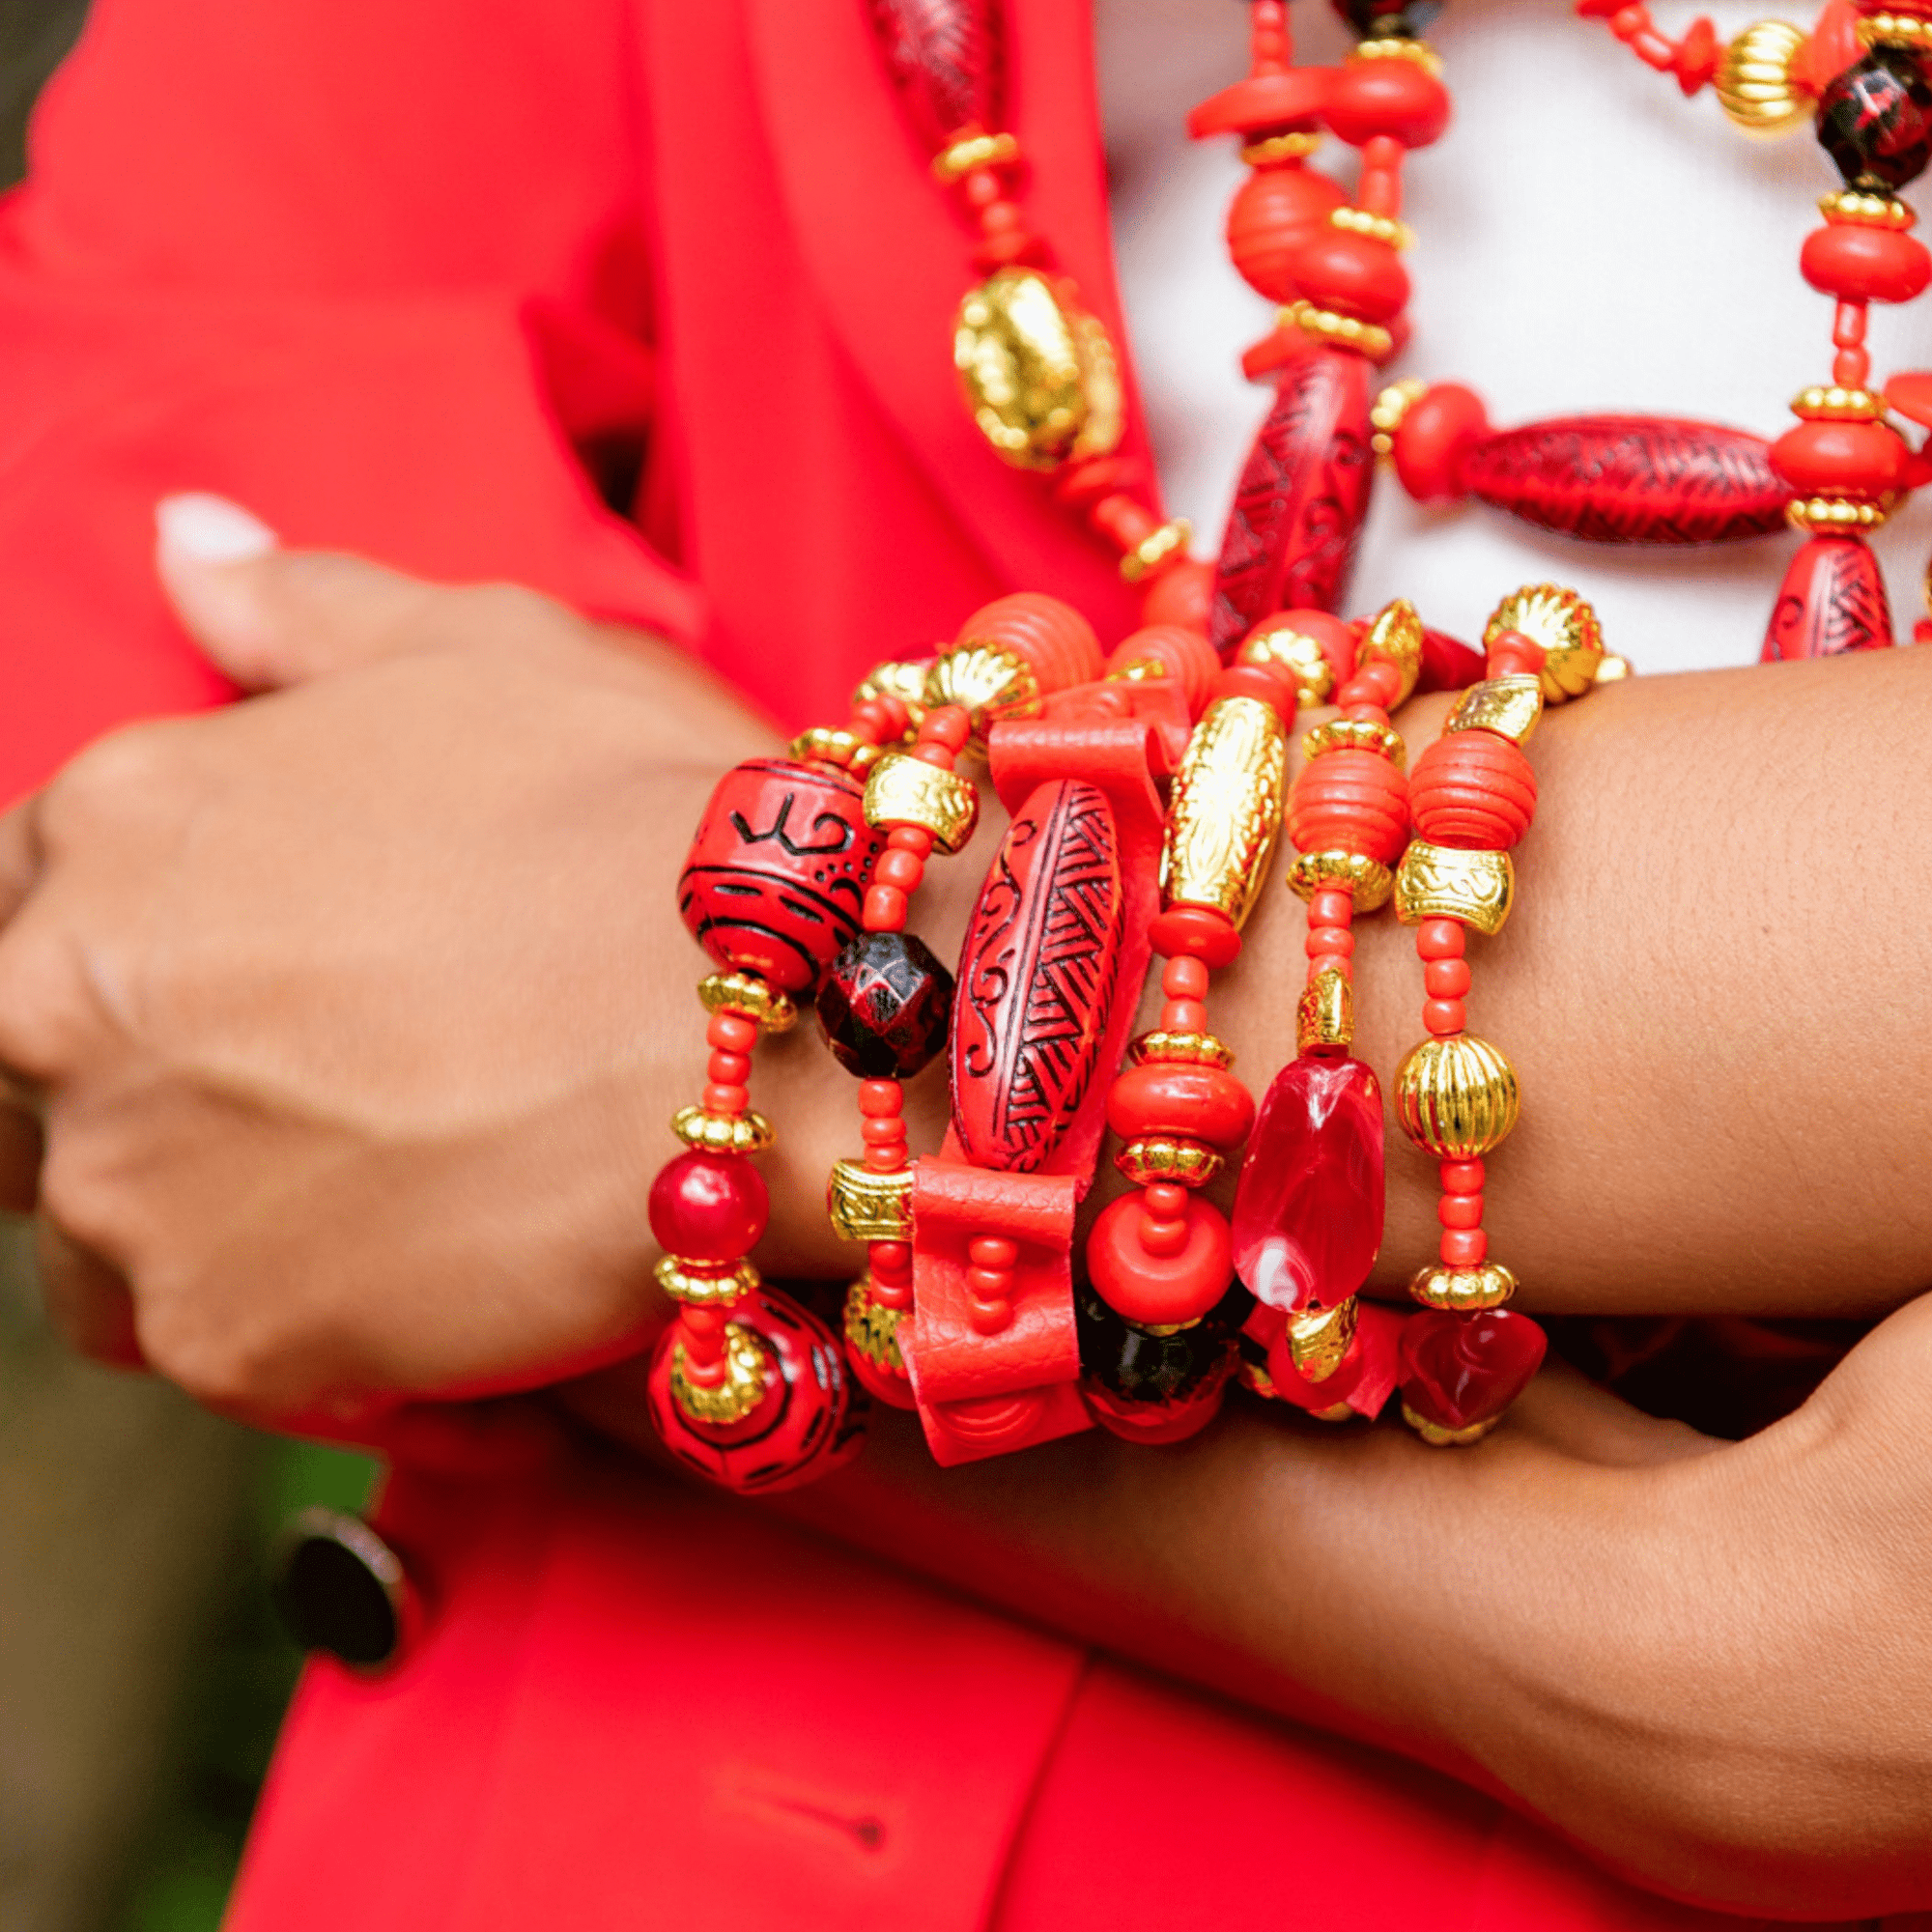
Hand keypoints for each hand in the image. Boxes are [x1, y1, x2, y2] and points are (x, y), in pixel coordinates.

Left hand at [0, 496, 778, 1422]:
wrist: (783, 1012)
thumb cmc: (643, 814)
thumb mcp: (484, 652)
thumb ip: (304, 611)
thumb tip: (186, 550)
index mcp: (116, 824)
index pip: (27, 900)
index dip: (153, 949)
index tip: (259, 989)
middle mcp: (62, 1005)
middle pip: (42, 1082)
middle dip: (161, 1094)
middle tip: (341, 1103)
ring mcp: (130, 1188)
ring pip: (109, 1245)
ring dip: (225, 1233)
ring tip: (396, 1213)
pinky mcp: (227, 1340)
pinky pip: (239, 1362)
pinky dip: (337, 1346)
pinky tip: (464, 1305)